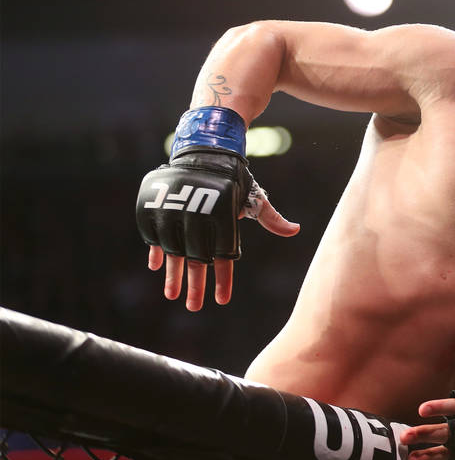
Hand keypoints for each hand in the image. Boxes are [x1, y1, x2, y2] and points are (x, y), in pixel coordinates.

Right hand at [137, 144, 299, 310]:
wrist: (205, 151)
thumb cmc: (234, 181)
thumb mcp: (254, 198)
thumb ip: (271, 218)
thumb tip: (296, 230)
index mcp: (224, 216)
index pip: (224, 255)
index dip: (223, 279)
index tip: (221, 301)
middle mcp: (197, 216)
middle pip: (197, 259)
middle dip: (196, 286)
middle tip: (194, 307)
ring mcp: (173, 211)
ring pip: (173, 250)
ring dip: (173, 275)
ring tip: (173, 296)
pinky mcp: (154, 206)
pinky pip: (153, 233)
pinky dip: (155, 250)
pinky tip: (157, 267)